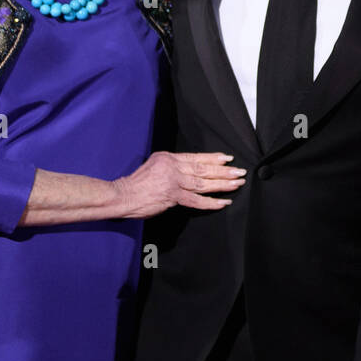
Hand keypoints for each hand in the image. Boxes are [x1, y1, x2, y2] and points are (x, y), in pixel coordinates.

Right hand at [111, 152, 244, 218]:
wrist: (121, 195)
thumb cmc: (136, 184)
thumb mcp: (154, 166)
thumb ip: (171, 168)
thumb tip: (188, 172)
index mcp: (168, 158)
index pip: (195, 157)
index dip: (213, 158)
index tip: (227, 159)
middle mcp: (172, 167)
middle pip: (203, 168)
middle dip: (224, 171)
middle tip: (239, 171)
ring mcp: (173, 181)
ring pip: (203, 182)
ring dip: (222, 184)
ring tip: (237, 184)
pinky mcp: (172, 196)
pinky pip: (196, 200)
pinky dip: (210, 202)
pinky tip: (223, 202)